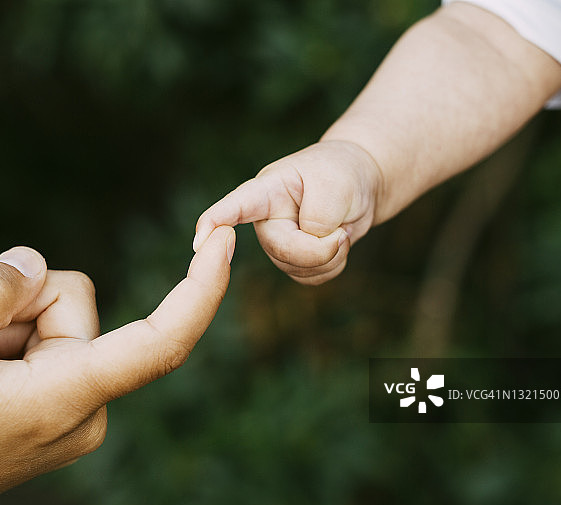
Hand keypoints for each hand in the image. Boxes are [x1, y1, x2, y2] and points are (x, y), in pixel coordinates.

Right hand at [193, 140, 380, 284]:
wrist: (362, 183)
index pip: (234, 208)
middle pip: (279, 249)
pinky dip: (332, 266)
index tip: (198, 243)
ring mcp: (277, 242)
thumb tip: (309, 244)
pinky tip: (338, 244)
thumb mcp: (336, 184)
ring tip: (341, 230)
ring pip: (295, 268)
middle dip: (317, 249)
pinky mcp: (293, 260)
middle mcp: (264, 219)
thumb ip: (319, 216)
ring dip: (329, 257)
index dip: (214, 224)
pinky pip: (309, 278)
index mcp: (265, 192)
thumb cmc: (342, 172)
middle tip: (342, 233)